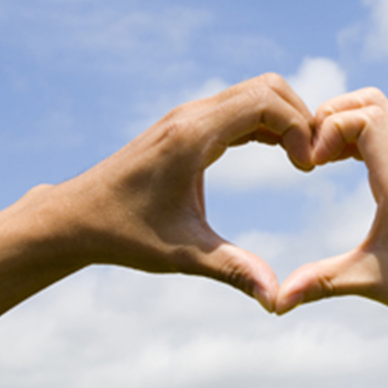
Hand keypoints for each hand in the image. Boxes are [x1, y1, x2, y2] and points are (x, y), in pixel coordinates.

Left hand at [54, 73, 314, 309]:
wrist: (76, 217)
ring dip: (286, 120)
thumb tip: (276, 300)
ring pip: (255, 93)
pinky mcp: (187, 126)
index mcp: (193, 136)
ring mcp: (189, 117)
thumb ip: (234, 270)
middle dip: (301, 118)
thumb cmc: (124, 233)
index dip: (300, 128)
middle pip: (268, 87)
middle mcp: (192, 115)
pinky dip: (267, 124)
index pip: (266, 102)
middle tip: (311, 162)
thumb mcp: (183, 253)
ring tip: (301, 161)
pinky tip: (280, 154)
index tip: (307, 169)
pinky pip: (240, 108)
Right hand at [275, 88, 387, 323]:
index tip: (312, 164)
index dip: (330, 129)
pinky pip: (383, 132)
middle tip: (311, 153)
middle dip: (331, 115)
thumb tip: (276, 302)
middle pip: (371, 101)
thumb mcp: (369, 282)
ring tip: (320, 158)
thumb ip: (320, 284)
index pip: (366, 118)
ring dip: (343, 122)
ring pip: (379, 111)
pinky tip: (337, 164)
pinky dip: (355, 135)